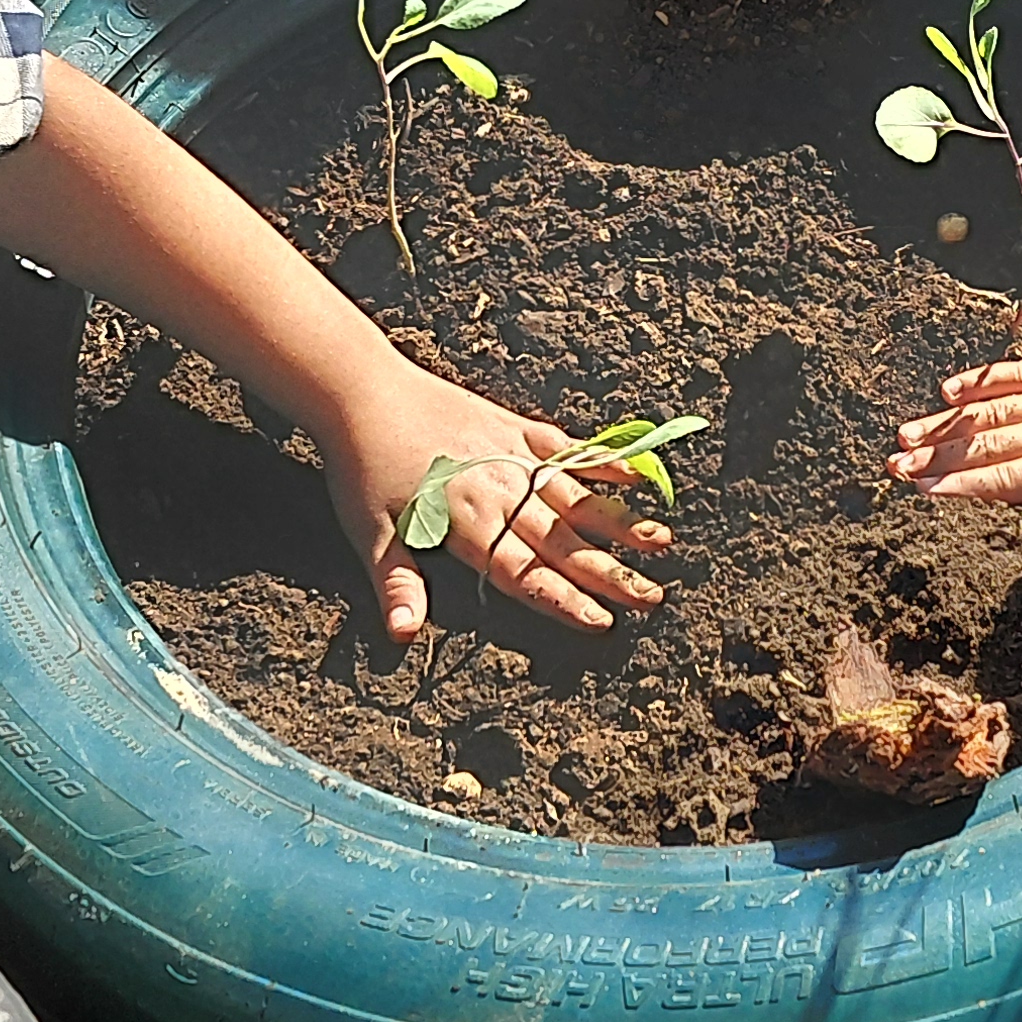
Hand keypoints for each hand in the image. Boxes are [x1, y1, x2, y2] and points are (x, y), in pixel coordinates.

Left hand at [320, 358, 673, 641]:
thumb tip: (403, 633)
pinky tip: (636, 474)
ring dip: (619, 521)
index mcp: (467, 524)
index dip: (562, 599)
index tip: (602, 622)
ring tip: (660, 542)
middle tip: (652, 597)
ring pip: (576, 495)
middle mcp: (500, 491)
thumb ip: (397, 582)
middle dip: (609, 573)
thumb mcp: (370, 532)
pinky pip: (566, 448)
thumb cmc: (361, 466)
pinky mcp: (513, 427)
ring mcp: (512, 456)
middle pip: (562, 541)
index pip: (523, 572)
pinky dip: (602, 460)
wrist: (362, 388)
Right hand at [890, 326, 1021, 543]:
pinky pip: (1006, 376)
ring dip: (943, 426)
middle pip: (980, 447)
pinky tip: (949, 389)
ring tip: (905, 433)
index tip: (921, 490)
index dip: (960, 486)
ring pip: (983, 414)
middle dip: (935, 459)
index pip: (1000, 479)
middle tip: (894, 465)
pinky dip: (975, 383)